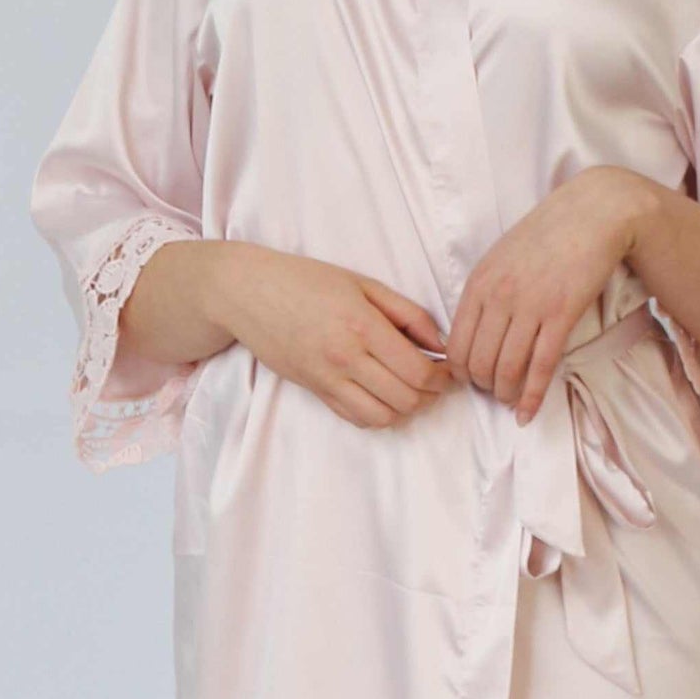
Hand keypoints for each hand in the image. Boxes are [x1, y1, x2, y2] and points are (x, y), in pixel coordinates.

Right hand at [213, 245, 457, 429]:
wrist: (249, 293)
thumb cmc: (308, 280)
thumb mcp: (364, 284)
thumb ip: (407, 313)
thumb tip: (440, 343)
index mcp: (363, 326)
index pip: (418, 371)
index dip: (443, 378)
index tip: (449, 369)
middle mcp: (346, 358)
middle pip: (406, 399)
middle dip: (431, 395)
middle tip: (438, 381)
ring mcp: (327, 379)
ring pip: (382, 416)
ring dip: (406, 408)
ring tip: (413, 389)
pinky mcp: (314, 390)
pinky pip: (355, 418)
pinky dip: (378, 414)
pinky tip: (385, 395)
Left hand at [445, 168, 654, 424]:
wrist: (593, 214)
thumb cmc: (548, 234)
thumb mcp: (501, 257)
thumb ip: (484, 292)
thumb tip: (474, 331)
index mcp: (479, 283)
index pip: (455, 344)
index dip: (459, 372)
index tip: (469, 381)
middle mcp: (499, 297)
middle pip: (478, 362)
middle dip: (482, 387)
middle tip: (492, 393)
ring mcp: (530, 307)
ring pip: (507, 369)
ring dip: (506, 394)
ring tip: (510, 403)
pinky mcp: (561, 315)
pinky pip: (540, 367)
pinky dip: (532, 397)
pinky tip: (527, 413)